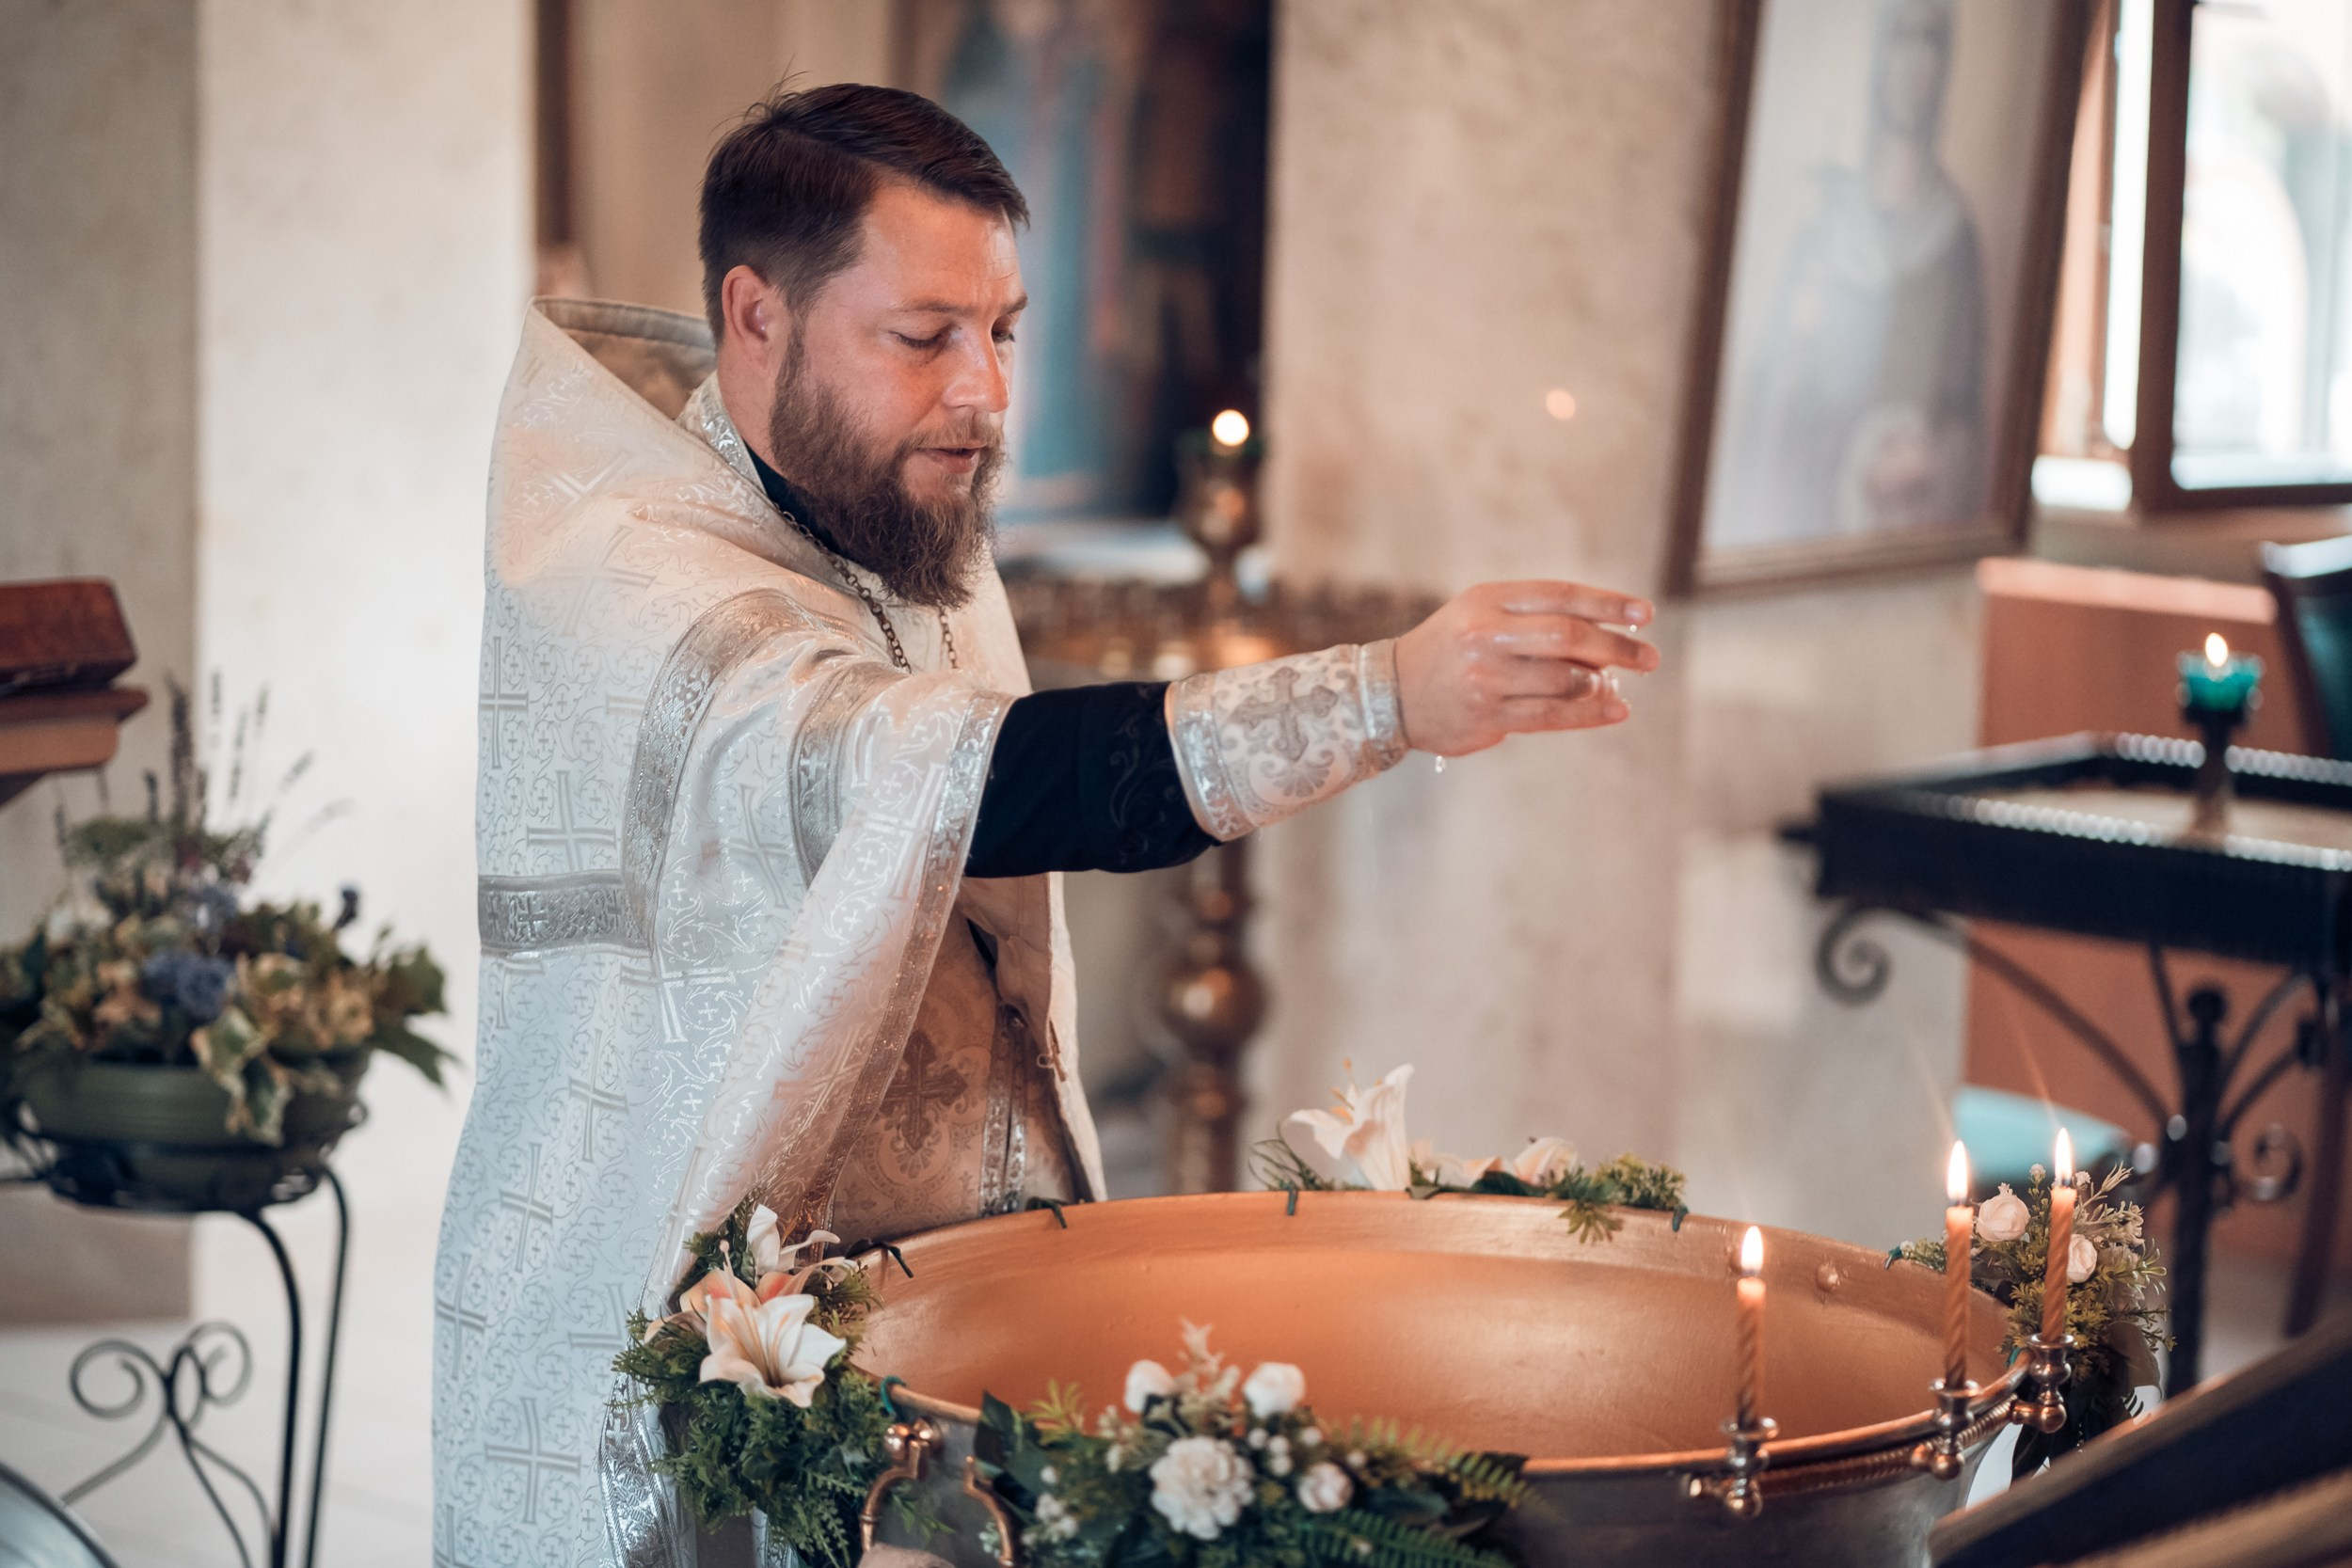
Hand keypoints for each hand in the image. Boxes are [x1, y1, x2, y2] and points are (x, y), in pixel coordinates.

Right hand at [1392, 581, 1657, 756]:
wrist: (1391, 694)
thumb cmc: (1451, 649)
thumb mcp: (1482, 614)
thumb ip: (1536, 617)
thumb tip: (1608, 637)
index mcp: (1487, 600)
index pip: (1560, 596)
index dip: (1608, 604)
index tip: (1645, 614)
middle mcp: (1485, 636)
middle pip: (1567, 637)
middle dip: (1617, 647)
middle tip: (1650, 658)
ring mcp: (1485, 679)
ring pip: (1564, 680)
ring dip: (1600, 684)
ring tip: (1616, 685)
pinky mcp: (1487, 717)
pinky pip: (1551, 716)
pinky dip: (1589, 713)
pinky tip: (1615, 709)